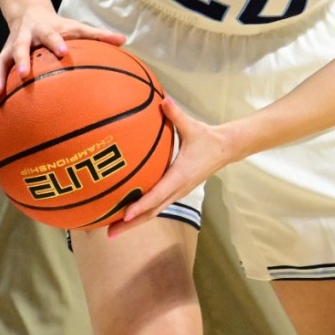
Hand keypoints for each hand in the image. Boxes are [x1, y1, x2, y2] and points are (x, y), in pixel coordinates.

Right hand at [0, 8, 124, 111]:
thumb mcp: (76, 26)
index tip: (63, 51)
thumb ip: (99, 35)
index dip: (56, 42)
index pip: (51, 34)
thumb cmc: (58, 25)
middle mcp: (23, 38)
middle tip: (23, 75)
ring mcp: (9, 50)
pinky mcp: (1, 61)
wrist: (28, 12)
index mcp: (44, 29)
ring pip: (0, 64)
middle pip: (20, 48)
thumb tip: (124, 40)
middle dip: (21, 61)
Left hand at [108, 98, 233, 235]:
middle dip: (131, 224)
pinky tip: (127, 213)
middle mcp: (177, 189)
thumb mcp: (192, 126)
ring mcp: (177, 193)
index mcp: (180, 176)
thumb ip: (176, 114)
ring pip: (154, 212)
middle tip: (109, 233)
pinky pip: (157, 206)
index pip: (157, 194)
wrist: (225, 150)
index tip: (125, 215)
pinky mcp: (176, 192)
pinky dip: (142, 213)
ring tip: (112, 229)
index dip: (141, 205)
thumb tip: (163, 100)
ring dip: (134, 222)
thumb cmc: (207, 138)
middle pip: (152, 212)